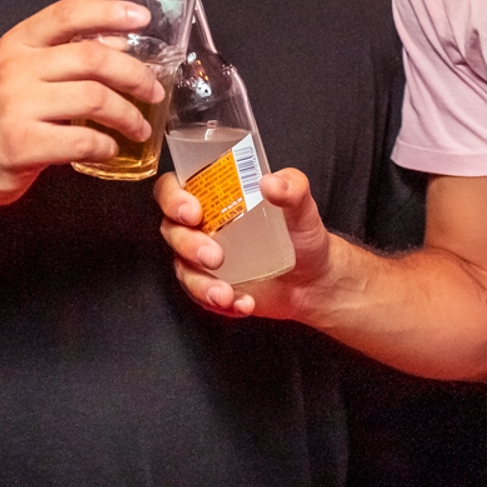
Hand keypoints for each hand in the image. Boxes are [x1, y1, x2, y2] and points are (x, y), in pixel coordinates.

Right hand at [0, 0, 167, 209]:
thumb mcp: (17, 72)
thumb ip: (60, 54)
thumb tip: (117, 38)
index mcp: (16, 44)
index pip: (66, 14)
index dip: (108, 11)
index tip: (141, 17)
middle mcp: (14, 69)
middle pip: (93, 58)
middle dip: (135, 74)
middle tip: (154, 89)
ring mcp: (16, 106)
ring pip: (95, 98)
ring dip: (128, 114)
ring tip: (138, 126)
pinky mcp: (22, 144)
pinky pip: (83, 140)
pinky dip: (106, 145)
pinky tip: (110, 148)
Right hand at [154, 168, 335, 317]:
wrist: (315, 279)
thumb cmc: (302, 235)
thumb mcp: (302, 207)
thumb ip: (292, 188)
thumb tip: (271, 182)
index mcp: (214, 197)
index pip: (174, 188)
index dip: (172, 198)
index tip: (193, 211)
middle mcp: (203, 226)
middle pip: (172, 230)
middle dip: (187, 245)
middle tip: (214, 257)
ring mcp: (203, 259)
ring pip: (182, 269)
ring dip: (200, 283)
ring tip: (226, 293)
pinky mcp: (211, 286)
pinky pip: (200, 296)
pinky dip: (218, 302)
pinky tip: (242, 303)